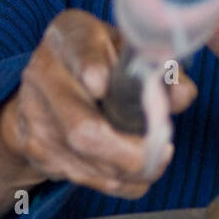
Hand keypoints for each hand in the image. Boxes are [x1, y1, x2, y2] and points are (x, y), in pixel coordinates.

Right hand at [0, 9, 196, 196]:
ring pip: (86, 162)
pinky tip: (135, 170)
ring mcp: (36, 118)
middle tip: (162, 149)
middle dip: (130, 151)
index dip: (94, 71)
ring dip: (131, 170)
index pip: (80, 54)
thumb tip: (181, 94)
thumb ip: (158, 68)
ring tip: (156, 157)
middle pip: (82, 128)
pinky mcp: (38, 152)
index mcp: (69, 37)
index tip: (106, 86)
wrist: (48, 83)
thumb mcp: (128, 48)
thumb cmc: (101, 58)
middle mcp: (44, 76)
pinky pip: (85, 178)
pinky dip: (119, 181)